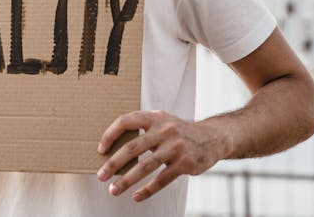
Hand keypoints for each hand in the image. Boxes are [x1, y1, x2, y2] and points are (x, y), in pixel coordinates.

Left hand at [96, 110, 227, 201]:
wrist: (213, 138)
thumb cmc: (179, 132)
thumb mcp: (163, 121)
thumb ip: (143, 129)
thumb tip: (115, 147)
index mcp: (155, 117)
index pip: (126, 121)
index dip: (110, 134)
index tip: (101, 149)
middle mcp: (164, 130)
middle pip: (132, 147)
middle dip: (113, 163)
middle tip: (100, 175)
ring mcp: (175, 147)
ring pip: (145, 166)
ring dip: (126, 180)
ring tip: (114, 190)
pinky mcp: (185, 163)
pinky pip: (162, 180)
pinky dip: (147, 190)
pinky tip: (136, 196)